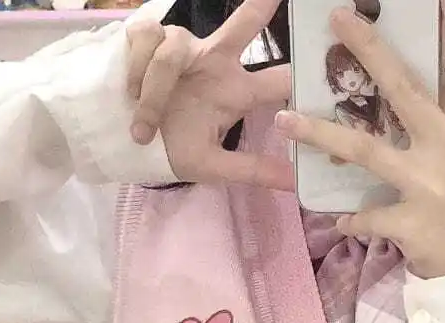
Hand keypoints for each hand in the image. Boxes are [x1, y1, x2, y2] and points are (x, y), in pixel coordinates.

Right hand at [126, 0, 293, 189]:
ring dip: (155, 91)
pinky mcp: (148, 35)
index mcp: (236, 91)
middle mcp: (215, 61)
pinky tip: (129, 95)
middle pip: (241, 26)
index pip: (275, 77)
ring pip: (174, 49)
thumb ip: (251, 170)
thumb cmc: (173, 150)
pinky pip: (146, 40)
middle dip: (256, 8)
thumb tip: (295, 183)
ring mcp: (183, 46)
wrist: (124, 143)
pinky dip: (135, 74)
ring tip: (144, 127)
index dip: (296, 66)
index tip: (320, 48)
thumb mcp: (213, 166)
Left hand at [275, 0, 444, 277]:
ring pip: (365, 151)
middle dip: (370, 51)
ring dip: (320, 134)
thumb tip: (413, 82)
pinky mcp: (411, 224)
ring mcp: (429, 186)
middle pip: (405, 92)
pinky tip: (340, 218)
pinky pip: (366, 214)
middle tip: (337, 18)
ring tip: (283, 119)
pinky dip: (351, 217)